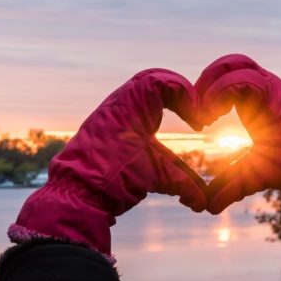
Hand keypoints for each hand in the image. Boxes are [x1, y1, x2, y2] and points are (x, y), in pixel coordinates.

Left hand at [9, 69, 207, 256]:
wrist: (76, 191)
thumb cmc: (115, 178)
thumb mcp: (156, 177)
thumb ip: (186, 185)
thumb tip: (204, 203)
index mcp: (133, 105)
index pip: (164, 81)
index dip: (187, 94)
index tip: (197, 120)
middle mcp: (119, 103)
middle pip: (152, 77)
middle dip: (177, 91)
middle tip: (192, 111)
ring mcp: (109, 112)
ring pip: (139, 90)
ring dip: (163, 100)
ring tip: (180, 117)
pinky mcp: (104, 125)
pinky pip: (129, 104)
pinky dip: (148, 111)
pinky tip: (155, 131)